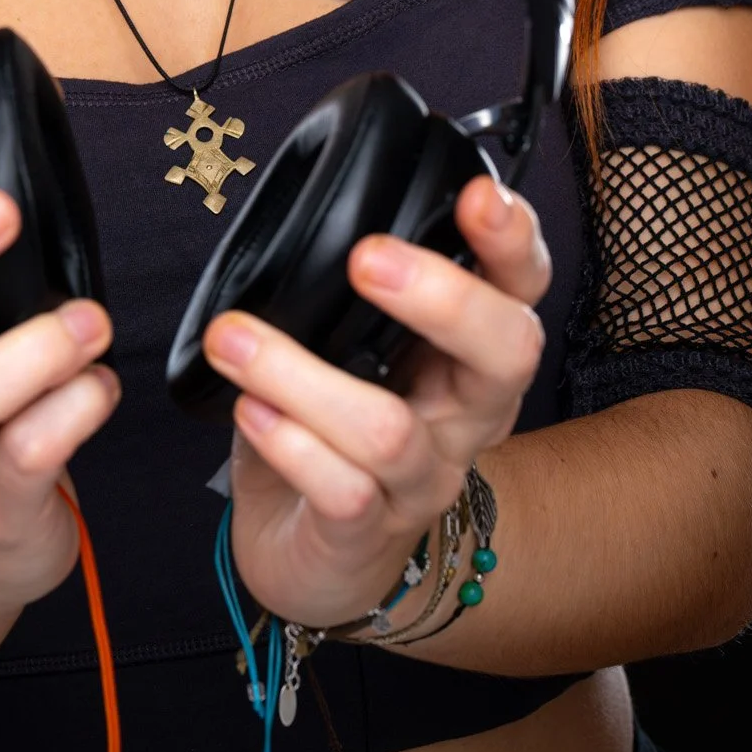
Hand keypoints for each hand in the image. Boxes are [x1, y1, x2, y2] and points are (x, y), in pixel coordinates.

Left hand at [202, 173, 549, 627]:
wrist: (316, 556)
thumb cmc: (331, 426)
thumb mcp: (347, 345)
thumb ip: (342, 287)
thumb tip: (299, 208)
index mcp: (467, 352)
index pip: (520, 288)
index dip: (513, 240)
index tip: (476, 194)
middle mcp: (466, 413)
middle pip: (507, 352)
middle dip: (445, 297)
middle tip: (368, 259)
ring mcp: (422, 480)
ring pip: (390, 430)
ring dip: (299, 374)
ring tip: (232, 338)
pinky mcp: (367, 536)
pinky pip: (342, 491)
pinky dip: (289, 444)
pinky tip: (249, 410)